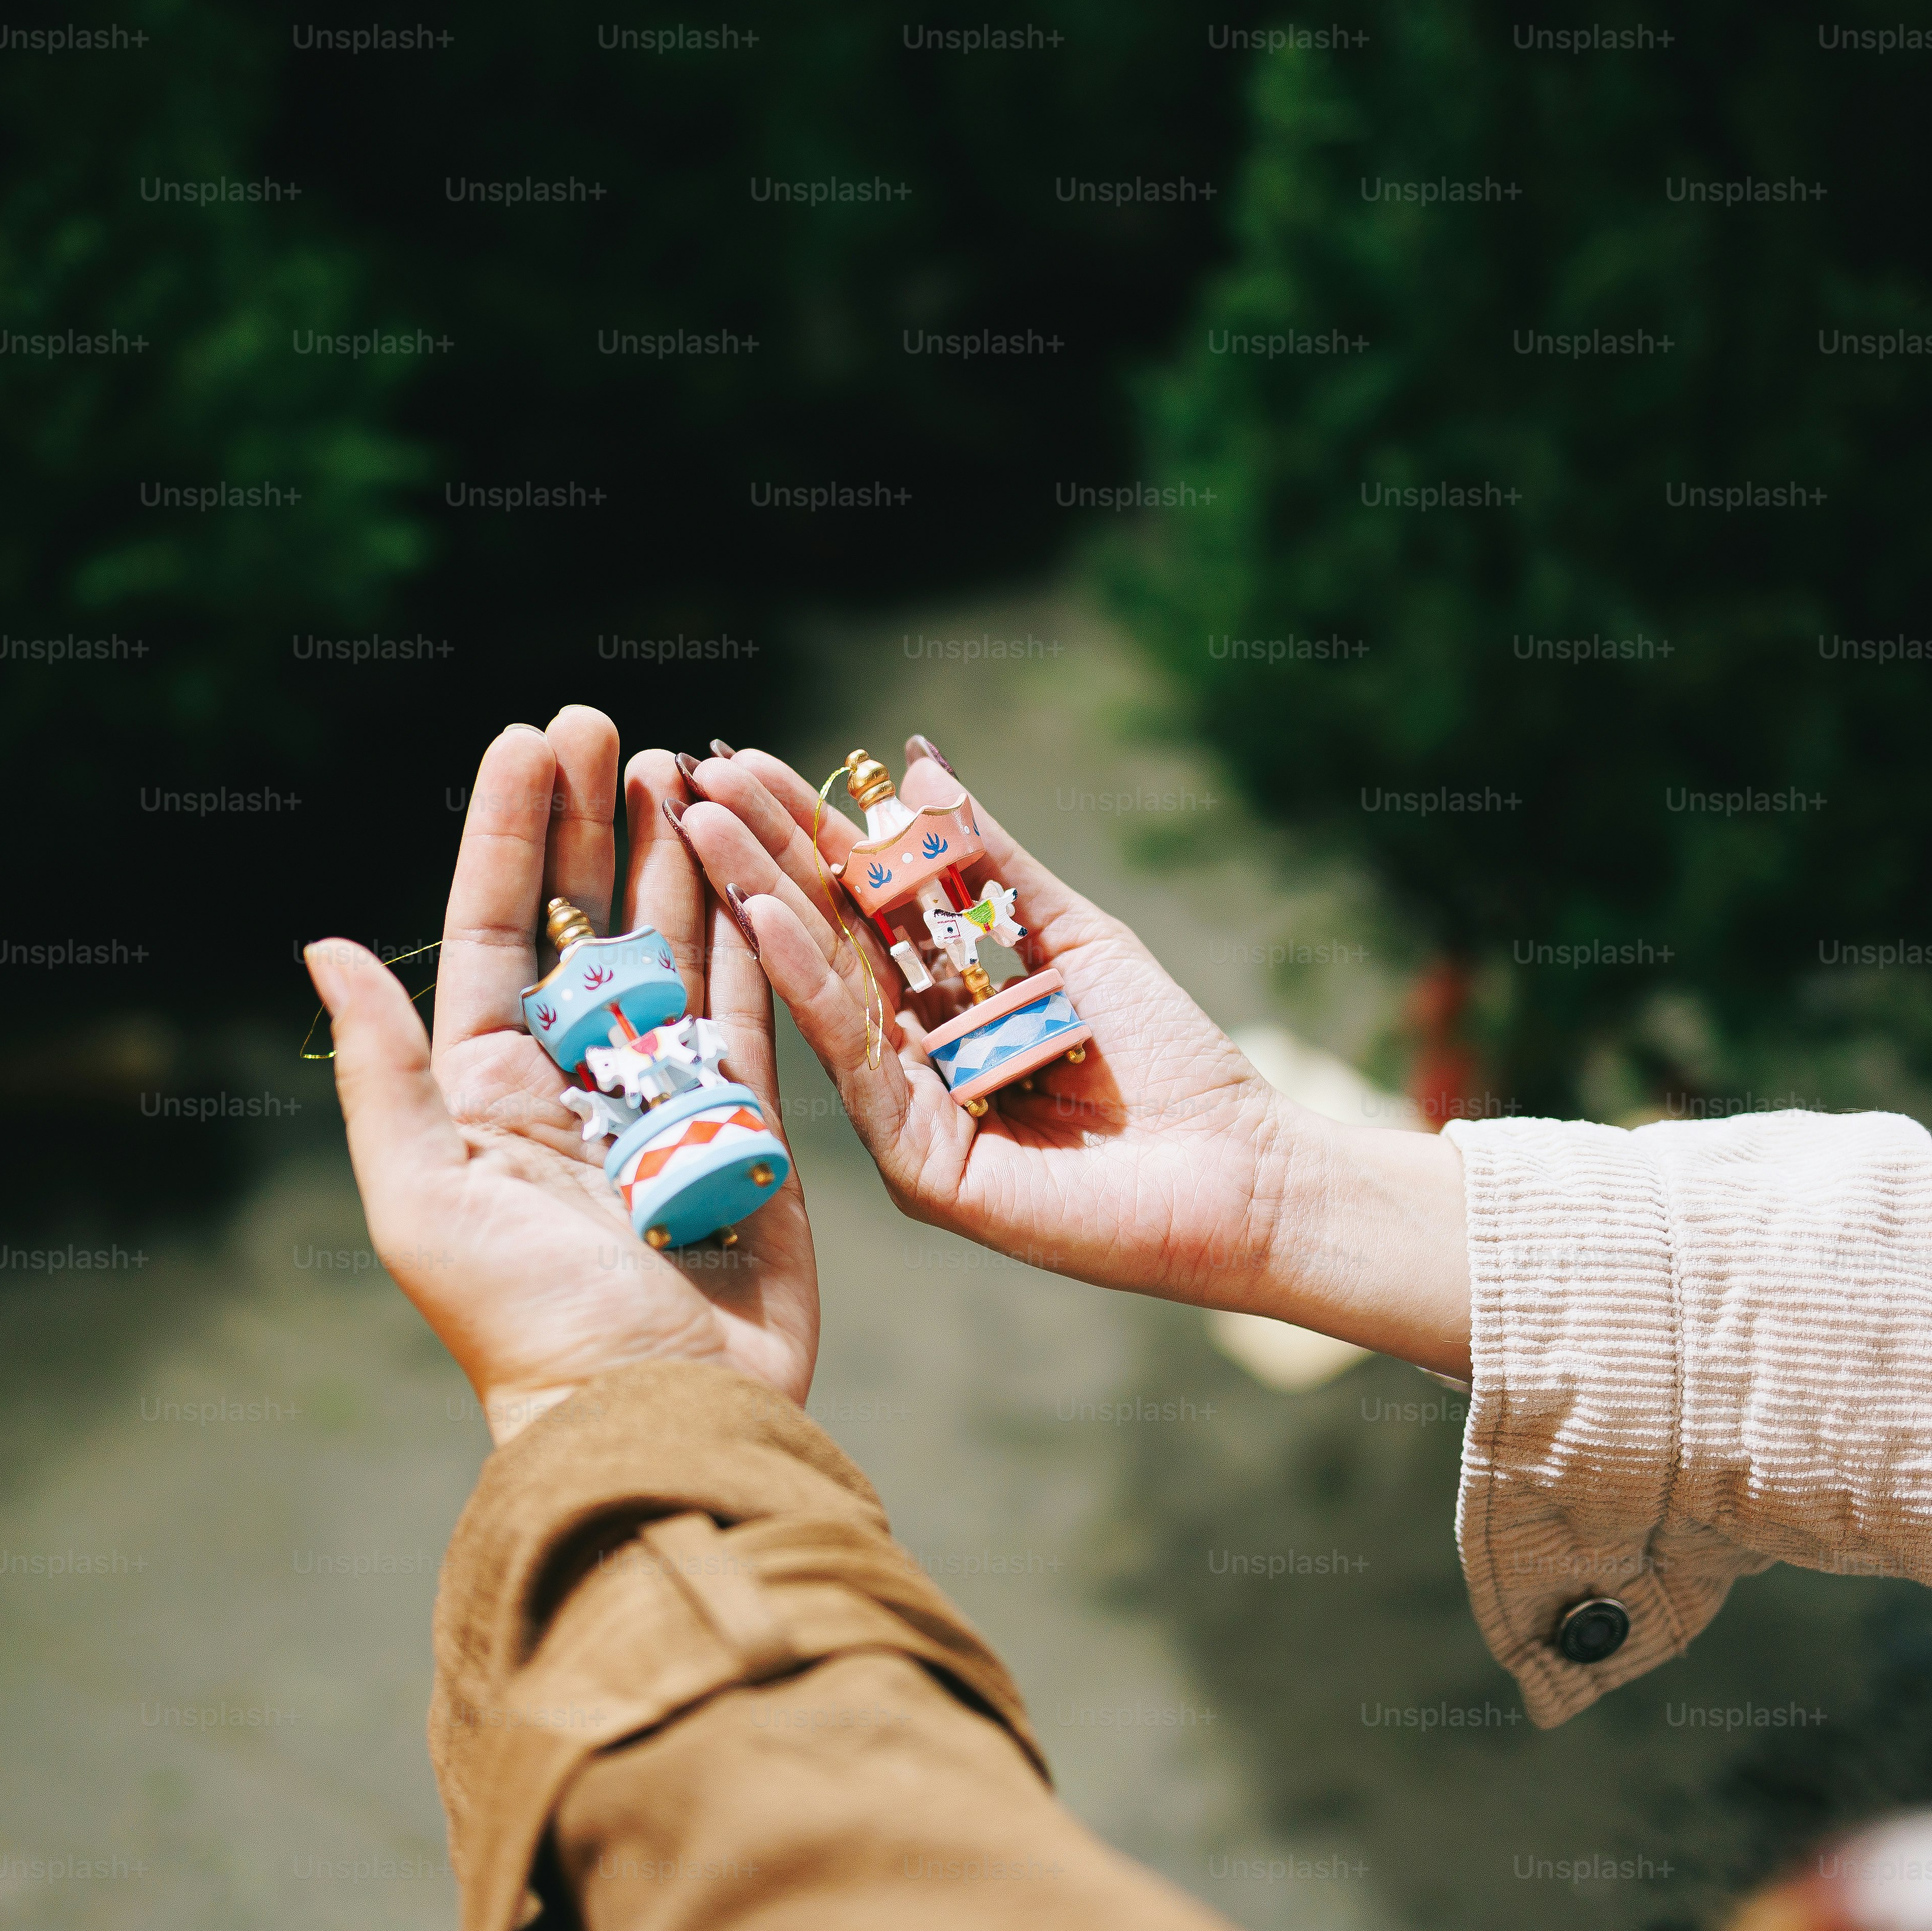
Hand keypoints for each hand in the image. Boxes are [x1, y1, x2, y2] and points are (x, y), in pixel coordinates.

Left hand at [305, 711, 818, 1440]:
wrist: (658, 1418)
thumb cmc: (529, 1323)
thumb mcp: (423, 1199)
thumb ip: (385, 1072)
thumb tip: (324, 950)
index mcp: (490, 1092)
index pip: (498, 933)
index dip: (511, 833)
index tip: (526, 738)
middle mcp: (578, 1082)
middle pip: (588, 922)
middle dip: (593, 820)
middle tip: (607, 722)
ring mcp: (669, 1098)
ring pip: (674, 945)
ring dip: (674, 855)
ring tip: (679, 763)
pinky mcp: (750, 1126)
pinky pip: (750, 1007)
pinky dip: (750, 930)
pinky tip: (748, 859)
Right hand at [676, 736, 1467, 1376]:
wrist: (1238, 1170)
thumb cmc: (1162, 1055)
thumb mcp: (1070, 932)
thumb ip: (988, 860)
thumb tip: (918, 760)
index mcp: (936, 998)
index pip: (853, 902)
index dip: (798, 831)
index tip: (739, 761)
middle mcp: (906, 1053)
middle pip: (821, 940)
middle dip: (756, 855)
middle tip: (693, 780)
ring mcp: (906, 1112)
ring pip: (822, 997)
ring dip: (762, 905)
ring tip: (708, 830)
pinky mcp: (918, 1166)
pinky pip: (857, 1068)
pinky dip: (812, 988)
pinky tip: (771, 919)